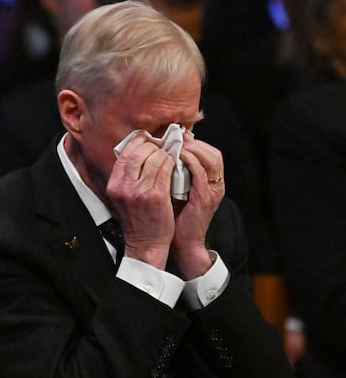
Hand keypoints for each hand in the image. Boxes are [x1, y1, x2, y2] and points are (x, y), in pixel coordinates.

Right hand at [106, 133, 175, 268]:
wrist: (145, 243)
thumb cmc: (137, 218)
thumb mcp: (122, 196)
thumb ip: (126, 175)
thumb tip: (137, 149)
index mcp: (114, 184)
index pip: (124, 153)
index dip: (138, 141)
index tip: (147, 138)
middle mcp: (124, 186)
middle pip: (139, 152)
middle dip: (153, 145)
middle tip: (162, 144)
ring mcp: (140, 191)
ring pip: (155, 158)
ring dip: (165, 153)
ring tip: (170, 153)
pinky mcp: (157, 196)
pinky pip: (166, 169)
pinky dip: (172, 162)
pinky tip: (176, 163)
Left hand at [172, 133, 224, 277]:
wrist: (182, 242)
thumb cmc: (175, 216)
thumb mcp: (176, 190)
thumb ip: (174, 173)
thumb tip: (160, 155)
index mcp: (211, 182)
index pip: (210, 153)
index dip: (195, 142)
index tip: (177, 136)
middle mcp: (216, 184)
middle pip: (214, 153)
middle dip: (195, 142)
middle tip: (177, 136)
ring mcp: (213, 191)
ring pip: (211, 159)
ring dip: (193, 149)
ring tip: (176, 144)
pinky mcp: (205, 198)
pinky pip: (202, 173)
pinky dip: (190, 161)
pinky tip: (177, 156)